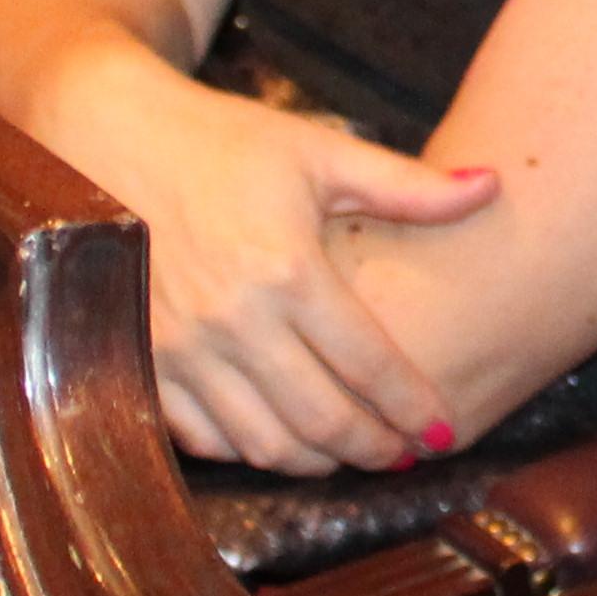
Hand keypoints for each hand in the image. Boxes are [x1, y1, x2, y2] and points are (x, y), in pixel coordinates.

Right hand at [123, 81, 490, 471]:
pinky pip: (202, 437)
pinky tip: (277, 437)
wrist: (105, 134)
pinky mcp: (138, 363)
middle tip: (403, 454)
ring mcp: (178, 350)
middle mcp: (233, 321)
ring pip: (263, 443)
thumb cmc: (220, 141)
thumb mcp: (318, 152)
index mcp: (287, 270)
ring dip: (317, 461)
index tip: (442, 431)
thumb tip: (491, 186)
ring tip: (348, 452)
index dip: (413, 409)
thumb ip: (407, 185)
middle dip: (374, 449)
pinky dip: (247, 449)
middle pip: (322, 421)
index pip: (369, 366)